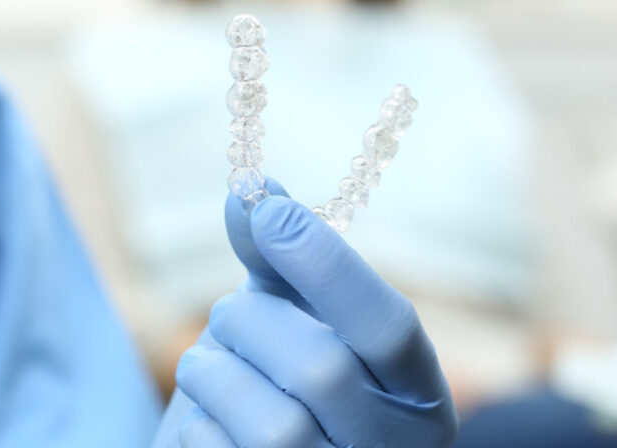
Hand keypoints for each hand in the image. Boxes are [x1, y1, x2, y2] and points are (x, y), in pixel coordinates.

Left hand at [176, 179, 456, 446]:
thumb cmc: (288, 377)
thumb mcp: (298, 315)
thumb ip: (282, 259)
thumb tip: (250, 191)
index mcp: (417, 389)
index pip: (388, 323)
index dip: (327, 263)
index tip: (268, 212)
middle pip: (322, 370)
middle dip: (253, 323)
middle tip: (228, 312)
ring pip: (274, 428)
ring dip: (215, 374)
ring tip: (207, 364)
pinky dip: (198, 425)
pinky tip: (208, 417)